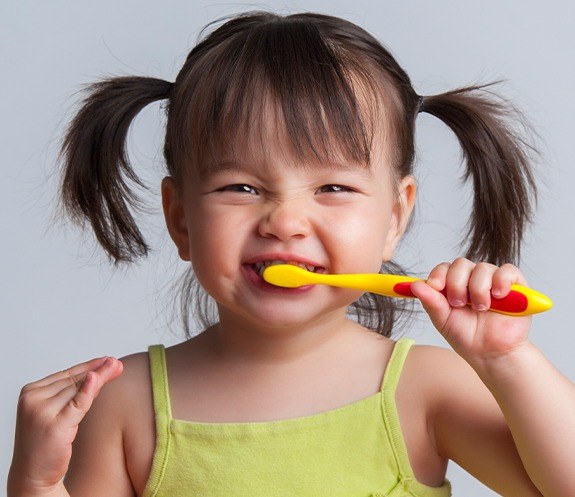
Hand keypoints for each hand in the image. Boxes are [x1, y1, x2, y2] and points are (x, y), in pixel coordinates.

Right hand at [9, 356, 122, 494]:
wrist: (32, 475)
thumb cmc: (46, 443)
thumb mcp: (58, 412)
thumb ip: (75, 393)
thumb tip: (100, 371)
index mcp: (30, 393)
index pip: (65, 375)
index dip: (88, 366)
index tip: (107, 359)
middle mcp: (32, 400)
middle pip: (73, 381)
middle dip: (97, 371)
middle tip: (117, 363)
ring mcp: (41, 413)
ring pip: (77, 390)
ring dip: (99, 378)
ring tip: (117, 367)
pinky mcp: (54, 426)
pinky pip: (77, 404)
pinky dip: (89, 391)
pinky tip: (98, 379)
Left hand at [410, 258, 531, 370]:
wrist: (491, 354)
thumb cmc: (466, 337)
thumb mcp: (443, 320)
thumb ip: (430, 301)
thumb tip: (414, 284)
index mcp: (454, 285)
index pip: (444, 268)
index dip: (438, 274)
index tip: (435, 286)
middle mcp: (473, 279)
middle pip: (461, 264)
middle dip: (457, 283)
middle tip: (459, 303)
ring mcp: (493, 281)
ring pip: (483, 268)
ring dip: (478, 289)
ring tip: (480, 308)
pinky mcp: (515, 286)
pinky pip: (508, 271)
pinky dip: (501, 280)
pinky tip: (497, 296)